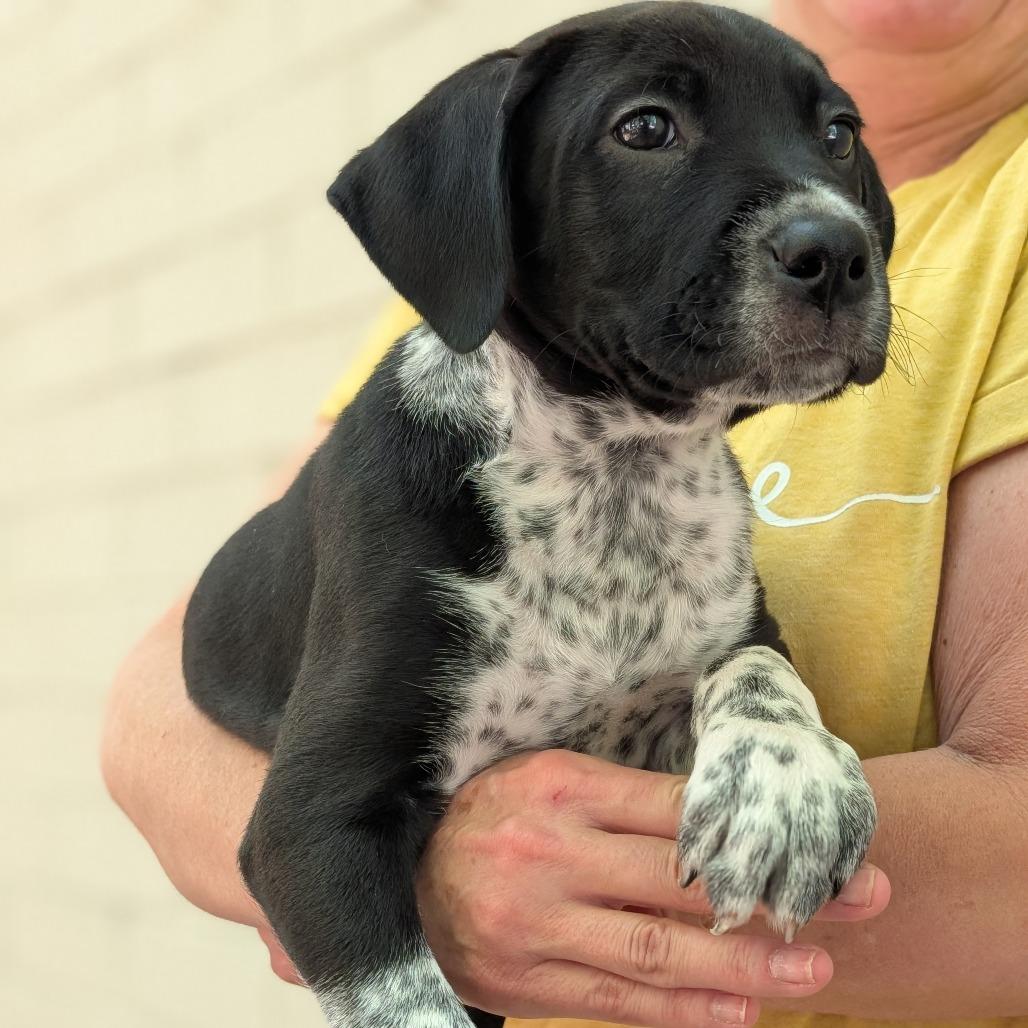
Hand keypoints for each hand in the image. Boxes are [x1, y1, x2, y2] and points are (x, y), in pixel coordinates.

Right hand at [417, 749, 889, 1026]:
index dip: (750, 827)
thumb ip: (622, 798)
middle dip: (771, 896)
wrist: (400, 876)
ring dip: (741, 966)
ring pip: (654, 952)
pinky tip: (738, 1015)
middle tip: (855, 901)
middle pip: (677, 882)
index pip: (672, 809)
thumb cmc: (490, 814)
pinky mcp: (527, 981)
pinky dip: (681, 1013)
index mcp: (559, 788)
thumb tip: (718, 818)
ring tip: (813, 970)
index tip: (816, 838)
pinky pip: (615, 1002)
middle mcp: (548, 855)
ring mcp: (536, 924)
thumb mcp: (547, 778)